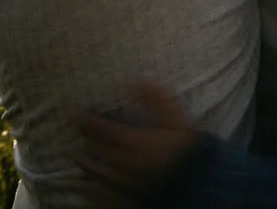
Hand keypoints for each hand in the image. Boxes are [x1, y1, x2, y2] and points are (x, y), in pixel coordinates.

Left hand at [78, 82, 202, 208]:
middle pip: (98, 150)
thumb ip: (158, 101)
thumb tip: (138, 80)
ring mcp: (124, 185)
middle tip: (78, 129)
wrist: (201, 185)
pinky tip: (82, 184)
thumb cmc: (190, 151)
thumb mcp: (178, 122)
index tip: (78, 113)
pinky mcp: (126, 200)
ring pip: (96, 173)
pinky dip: (88, 189)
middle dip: (86, 138)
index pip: (104, 130)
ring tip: (75, 154)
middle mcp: (125, 164)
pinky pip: (100, 196)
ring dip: (83, 162)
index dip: (89, 121)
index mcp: (136, 143)